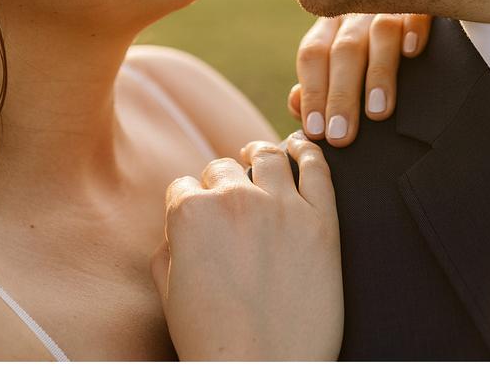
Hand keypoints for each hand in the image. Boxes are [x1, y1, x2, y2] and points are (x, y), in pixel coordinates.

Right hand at [150, 133, 341, 360]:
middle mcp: (235, 200)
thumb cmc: (213, 341)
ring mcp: (282, 207)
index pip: (184, 186)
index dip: (190, 202)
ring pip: (267, 156)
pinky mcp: (322, 222)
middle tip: (230, 203)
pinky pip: (317, 168)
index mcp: (190, 214)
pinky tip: (301, 148)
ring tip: (260, 156)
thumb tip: (179, 228)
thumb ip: (167, 247)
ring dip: (259, 155)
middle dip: (222, 182)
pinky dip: (308, 151)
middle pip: (224, 168)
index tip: (199, 214)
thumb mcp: (168, 291)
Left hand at [289, 13, 431, 146]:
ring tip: (377, 112)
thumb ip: (316, 87)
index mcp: (331, 27)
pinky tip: (412, 52)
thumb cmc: (368, 52)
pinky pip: (416, 9)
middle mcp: (357, 13)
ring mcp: (390, 4)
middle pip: (345, 49)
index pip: (313, 55)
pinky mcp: (421, 1)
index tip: (317, 130)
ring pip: (381, 31)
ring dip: (378, 73)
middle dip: (341, 95)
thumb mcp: (336, 63)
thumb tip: (296, 103)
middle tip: (342, 135)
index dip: (313, 92)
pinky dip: (413, 28)